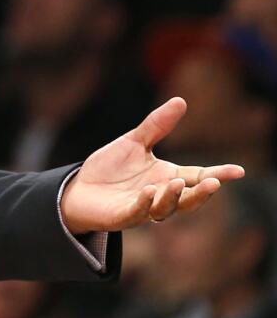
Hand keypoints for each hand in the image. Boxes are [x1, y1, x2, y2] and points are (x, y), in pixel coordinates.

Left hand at [60, 97, 245, 233]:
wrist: (78, 189)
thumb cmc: (109, 169)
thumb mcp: (133, 143)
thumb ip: (156, 126)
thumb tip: (181, 100)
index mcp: (167, 177)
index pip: (197, 176)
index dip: (217, 174)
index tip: (238, 171)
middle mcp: (159, 196)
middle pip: (188, 199)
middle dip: (201, 193)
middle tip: (213, 183)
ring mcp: (142, 208)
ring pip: (165, 209)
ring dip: (172, 197)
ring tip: (176, 182)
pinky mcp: (122, 216)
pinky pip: (137, 213)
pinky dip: (144, 204)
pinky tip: (147, 192)